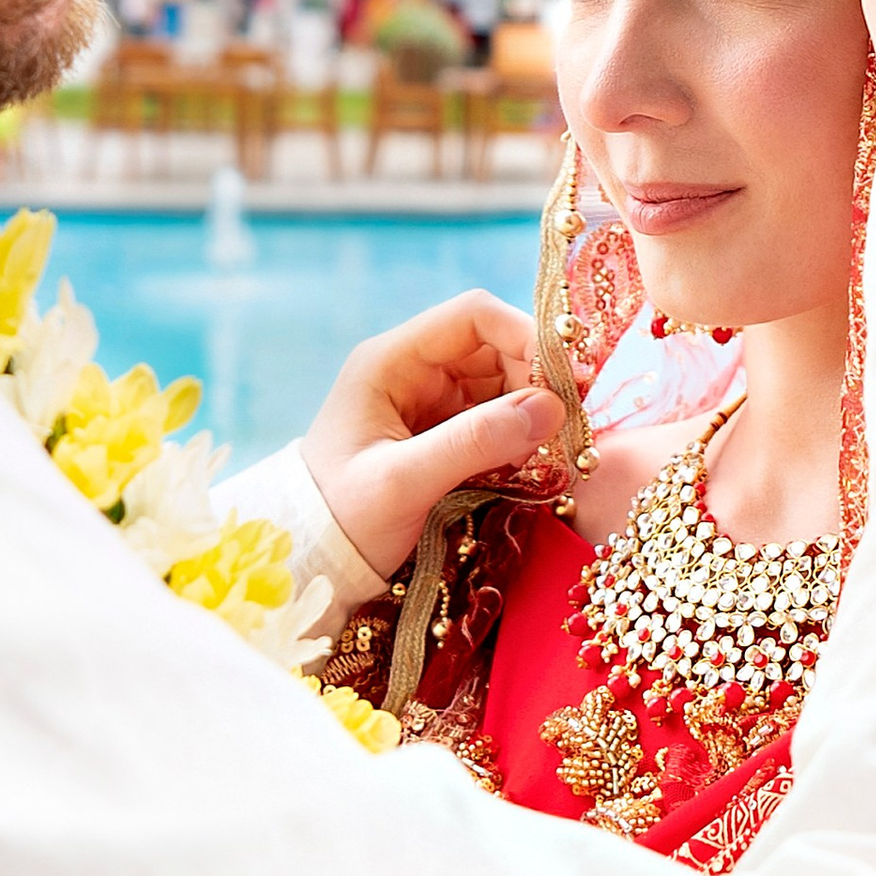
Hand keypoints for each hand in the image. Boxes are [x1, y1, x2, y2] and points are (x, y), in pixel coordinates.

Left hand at [304, 298, 558, 578]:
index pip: (473, 317)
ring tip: (551, 452)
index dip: (526, 336)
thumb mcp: (404, 481)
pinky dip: (518, 437)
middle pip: (495, 348)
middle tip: (568, 425)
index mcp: (390, 361)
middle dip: (536, 381)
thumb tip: (551, 408)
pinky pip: (493, 419)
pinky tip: (530, 466)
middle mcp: (411, 371)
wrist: (307, 558)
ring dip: (531, 412)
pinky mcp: (439, 435)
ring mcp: (426, 402)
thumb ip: (474, 442)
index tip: (567, 380)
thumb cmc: (341, 517)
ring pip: (501, 384)